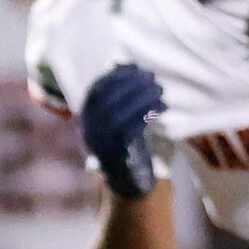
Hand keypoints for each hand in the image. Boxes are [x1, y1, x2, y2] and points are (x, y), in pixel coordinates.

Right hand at [80, 64, 166, 200]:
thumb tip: (126, 64)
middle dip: (131, 84)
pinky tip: (162, 108)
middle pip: (107, 100)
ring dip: (141, 98)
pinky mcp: (116, 155)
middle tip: (152, 78)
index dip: (116, 76)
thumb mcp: (119, 119)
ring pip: (119, 113)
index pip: (96, 91)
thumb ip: (120, 98)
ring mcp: (100, 145)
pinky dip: (148, 115)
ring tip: (159, 91)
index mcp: (86, 120)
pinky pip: (131, 130)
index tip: (136, 68)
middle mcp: (88, 131)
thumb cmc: (129, 144)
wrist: (131, 183)